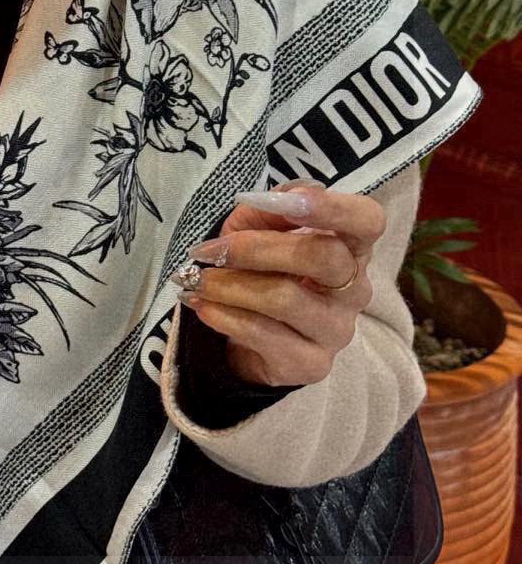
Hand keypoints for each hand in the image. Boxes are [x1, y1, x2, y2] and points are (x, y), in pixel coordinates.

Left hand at [171, 180, 383, 387]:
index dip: (333, 207)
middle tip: (206, 250)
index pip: (367, 221)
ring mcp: (337, 330)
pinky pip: (265, 335)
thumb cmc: (260, 271)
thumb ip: (270, 209)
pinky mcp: (312, 365)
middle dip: (255, 248)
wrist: (246, 338)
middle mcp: (355, 289)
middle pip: (322, 257)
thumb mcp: (257, 229)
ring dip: (230, 286)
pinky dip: (225, 316)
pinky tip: (202, 306)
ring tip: (196, 280)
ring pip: (286, 299)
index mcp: (350, 247)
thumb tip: (271, 199)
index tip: (290, 202)